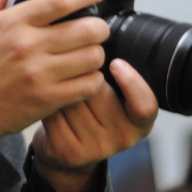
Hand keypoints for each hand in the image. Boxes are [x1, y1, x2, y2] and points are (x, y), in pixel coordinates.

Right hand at [0, 0, 109, 141]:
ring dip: (97, 53)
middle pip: (86, 29)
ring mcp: (39, 75)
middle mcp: (28, 46)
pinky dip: (93, 80)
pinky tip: (83, 76)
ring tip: (89, 53)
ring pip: (92, 57)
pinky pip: (88, 85)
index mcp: (13, 23)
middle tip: (97, 28)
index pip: (60, 1)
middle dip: (100, 27)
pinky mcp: (48, 100)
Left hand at [31, 58, 156, 191]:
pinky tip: (45, 98)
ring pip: (72, 97)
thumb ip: (116, 80)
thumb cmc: (92, 116)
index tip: (116, 63)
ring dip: (60, 83)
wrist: (68, 155)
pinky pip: (54, 110)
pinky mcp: (70, 151)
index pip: (145, 105)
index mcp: (139, 123)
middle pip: (97, 90)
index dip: (133, 83)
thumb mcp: (114, 102)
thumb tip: (100, 36)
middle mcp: (122, 138)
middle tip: (74, 71)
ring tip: (58, 84)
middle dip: (82, 73)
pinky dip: (45, 98)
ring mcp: (96, 148)